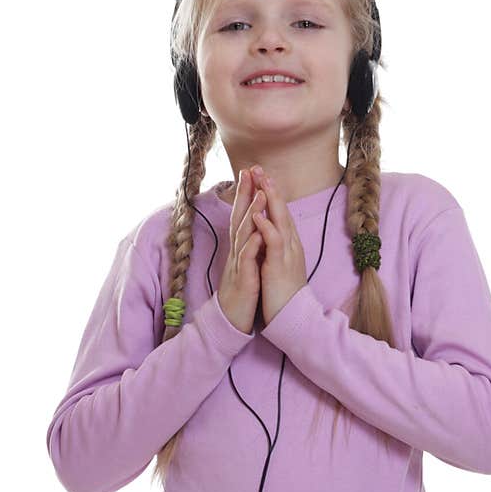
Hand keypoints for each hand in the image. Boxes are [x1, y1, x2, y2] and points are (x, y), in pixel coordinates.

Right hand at [216, 169, 265, 333]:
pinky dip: (252, 245)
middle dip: (244, 194)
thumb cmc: (241, 292)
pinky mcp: (243, 279)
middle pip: (239, 217)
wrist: (231, 321)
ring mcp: (238, 264)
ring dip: (251, 214)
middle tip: (249, 171)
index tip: (251, 173)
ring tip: (259, 194)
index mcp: (240, 247)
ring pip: (243, 235)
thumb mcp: (245, 264)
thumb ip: (248, 244)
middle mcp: (236, 251)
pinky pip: (247, 260)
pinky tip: (258, 233)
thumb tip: (254, 226)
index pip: (242, 215)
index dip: (246, 194)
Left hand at [249, 169, 308, 326]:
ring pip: (281, 221)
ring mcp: (287, 254)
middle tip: (259, 168)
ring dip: (270, 200)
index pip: (280, 213)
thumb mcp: (279, 263)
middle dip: (270, 188)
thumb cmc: (283, 291)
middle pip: (281, 210)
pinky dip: (267, 227)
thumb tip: (270, 231)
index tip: (261, 176)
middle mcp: (291, 244)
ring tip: (261, 181)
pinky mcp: (280, 265)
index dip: (270, 193)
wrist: (292, 316)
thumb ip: (276, 246)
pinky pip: (274, 242)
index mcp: (289, 243)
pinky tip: (259, 214)